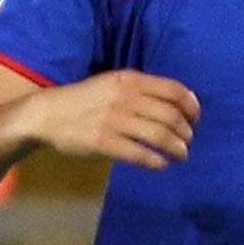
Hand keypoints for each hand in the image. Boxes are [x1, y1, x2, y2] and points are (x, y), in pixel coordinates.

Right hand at [21, 70, 199, 169]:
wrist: (47, 114)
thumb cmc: (84, 99)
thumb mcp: (112, 83)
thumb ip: (140, 90)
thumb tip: (174, 104)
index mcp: (130, 80)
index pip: (174, 90)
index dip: (192, 106)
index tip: (195, 119)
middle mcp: (125, 97)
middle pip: (171, 115)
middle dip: (186, 132)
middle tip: (188, 141)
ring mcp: (115, 120)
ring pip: (159, 135)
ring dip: (177, 148)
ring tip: (181, 155)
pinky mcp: (104, 142)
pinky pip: (140, 154)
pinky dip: (156, 162)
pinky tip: (161, 165)